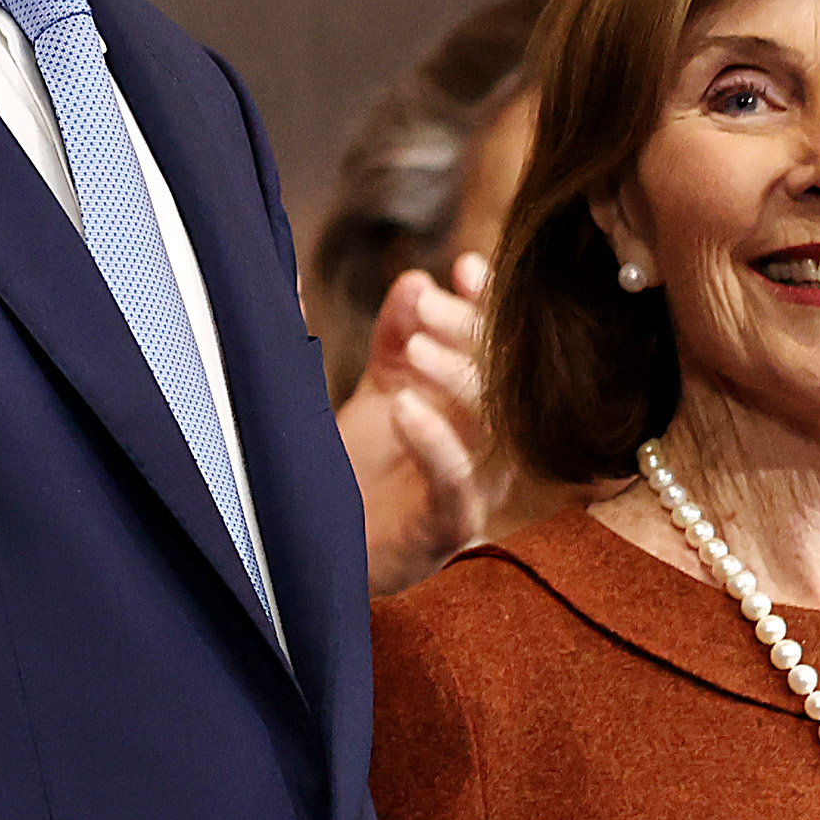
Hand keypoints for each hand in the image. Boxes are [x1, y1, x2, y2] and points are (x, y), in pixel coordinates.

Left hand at [341, 255, 496, 595]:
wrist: (312, 553)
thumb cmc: (350, 475)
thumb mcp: (372, 393)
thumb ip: (393, 339)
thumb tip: (415, 280)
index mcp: (475, 412)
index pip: (501, 351)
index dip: (490, 307)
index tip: (467, 266)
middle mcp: (487, 450)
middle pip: (507, 383)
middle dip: (472, 334)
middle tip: (429, 304)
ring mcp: (473, 491)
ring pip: (493, 429)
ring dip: (458, 379)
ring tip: (414, 347)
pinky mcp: (446, 530)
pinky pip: (456, 484)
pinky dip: (434, 441)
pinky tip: (403, 408)